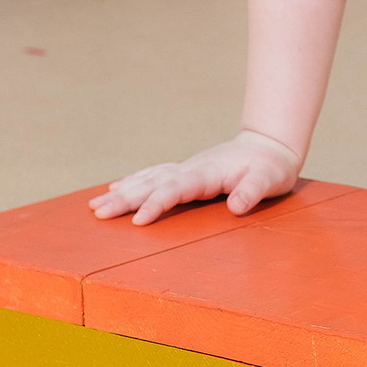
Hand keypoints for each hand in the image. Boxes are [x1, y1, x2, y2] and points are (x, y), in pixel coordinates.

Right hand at [90, 129, 301, 225]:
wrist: (270, 145)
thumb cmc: (271, 167)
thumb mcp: (269, 180)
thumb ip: (253, 191)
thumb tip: (237, 206)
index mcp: (207, 173)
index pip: (176, 188)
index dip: (157, 203)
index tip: (137, 221)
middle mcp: (191, 169)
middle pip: (152, 183)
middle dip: (125, 198)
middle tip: (97, 213)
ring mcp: (187, 168)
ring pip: (148, 179)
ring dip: (122, 191)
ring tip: (95, 205)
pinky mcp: (187, 172)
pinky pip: (154, 175)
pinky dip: (134, 181)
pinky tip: (116, 187)